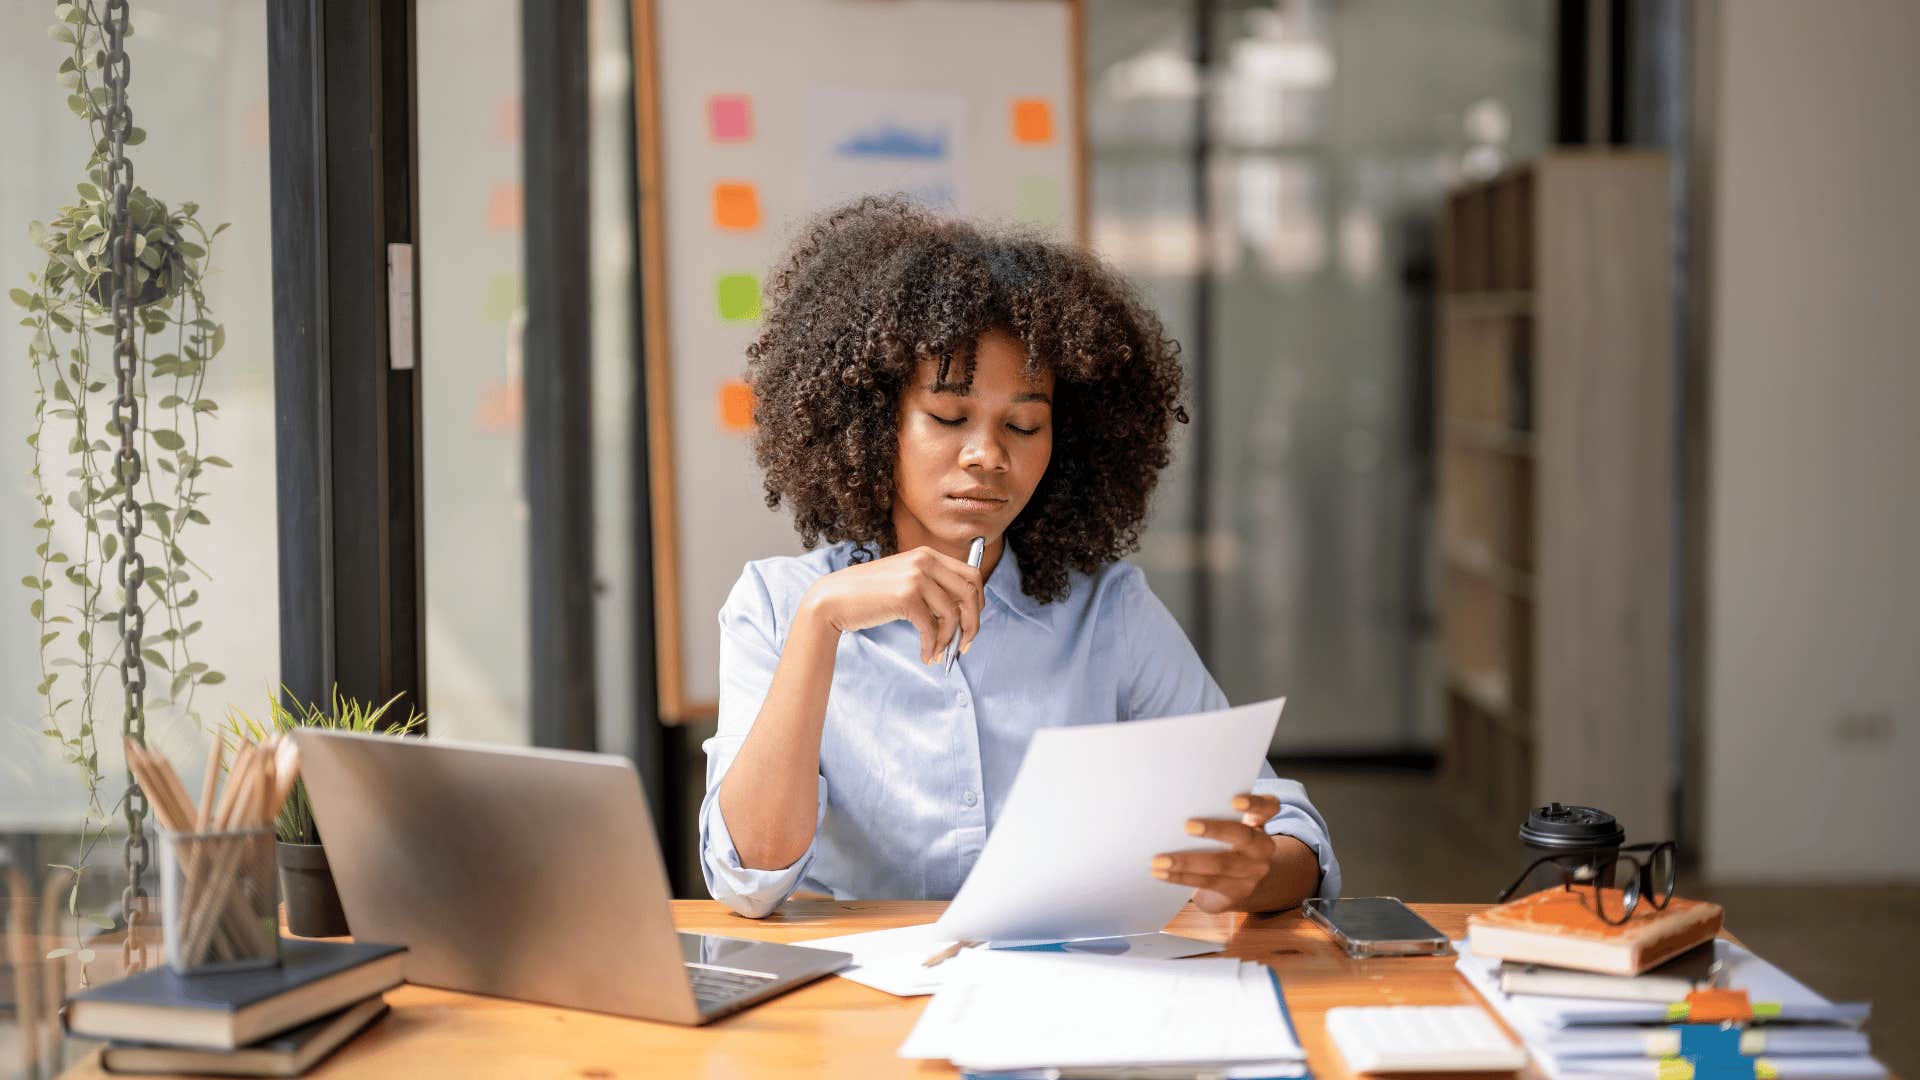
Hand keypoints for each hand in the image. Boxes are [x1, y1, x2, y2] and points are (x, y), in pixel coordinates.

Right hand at [800, 546, 984, 663]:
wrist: (833, 598)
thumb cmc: (869, 595)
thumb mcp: (905, 581)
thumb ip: (932, 588)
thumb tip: (963, 614)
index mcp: (928, 555)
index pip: (972, 576)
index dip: (978, 605)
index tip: (971, 625)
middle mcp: (925, 560)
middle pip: (971, 593)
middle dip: (972, 623)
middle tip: (964, 645)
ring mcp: (916, 576)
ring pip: (952, 614)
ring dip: (949, 640)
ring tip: (938, 654)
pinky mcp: (905, 596)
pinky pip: (932, 628)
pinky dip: (932, 646)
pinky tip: (926, 656)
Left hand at [1152, 793, 1302, 913]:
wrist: (1241, 884)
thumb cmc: (1224, 845)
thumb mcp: (1228, 828)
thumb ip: (1214, 815)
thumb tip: (1172, 808)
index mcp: (1259, 823)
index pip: (1268, 807)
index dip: (1255, 803)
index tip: (1235, 801)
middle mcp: (1262, 848)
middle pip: (1243, 836)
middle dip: (1216, 830)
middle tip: (1187, 826)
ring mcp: (1253, 872)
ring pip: (1220, 865)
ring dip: (1186, 861)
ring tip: (1160, 860)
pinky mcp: (1237, 892)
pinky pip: (1208, 883)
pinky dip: (1181, 877)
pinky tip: (1162, 874)